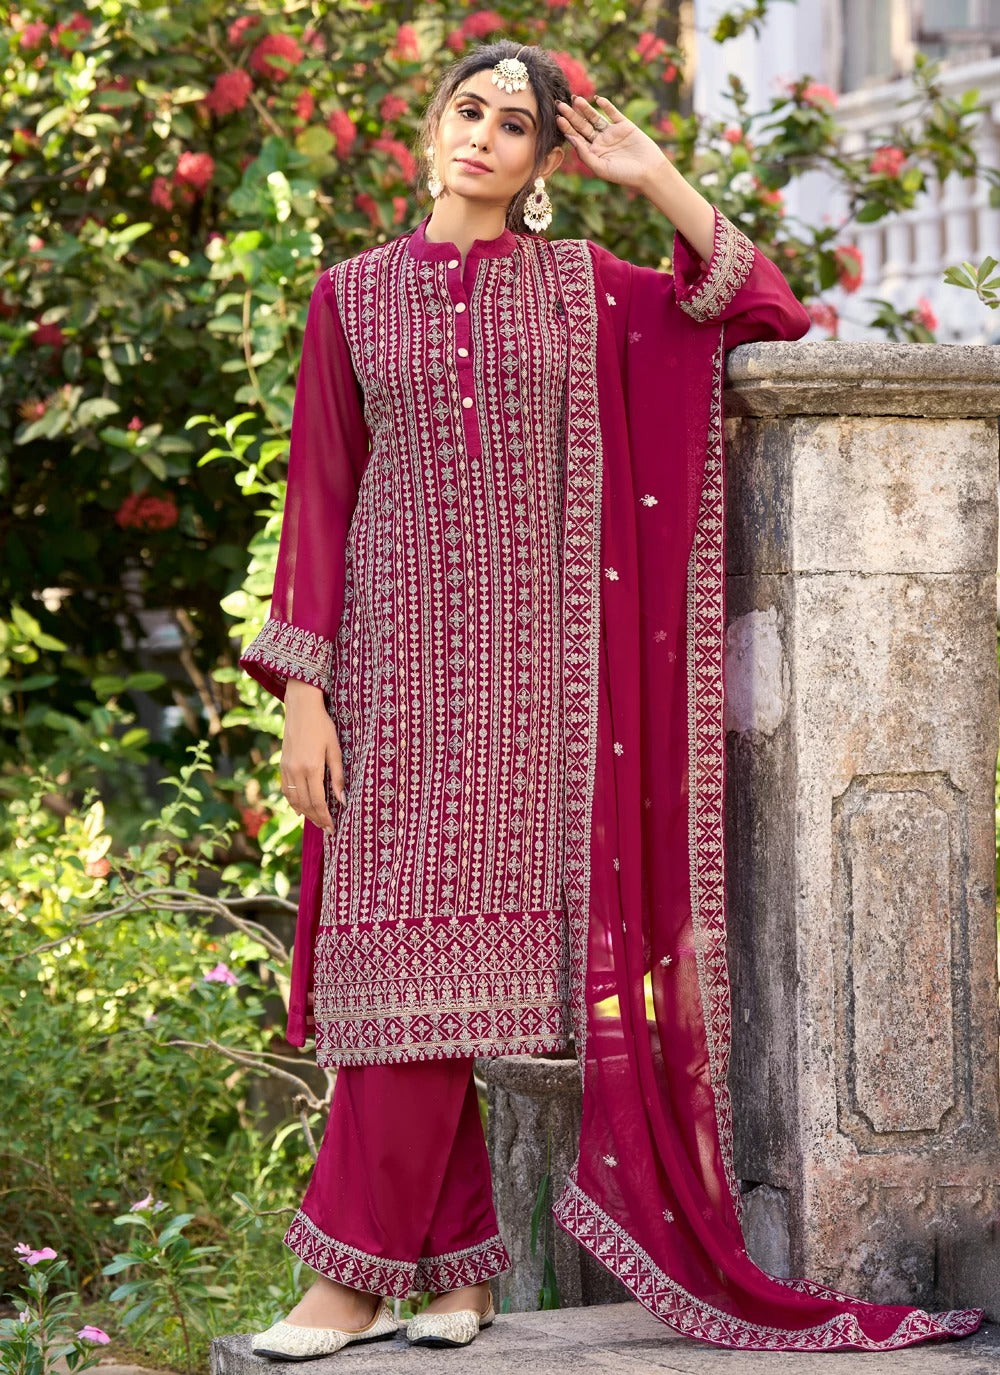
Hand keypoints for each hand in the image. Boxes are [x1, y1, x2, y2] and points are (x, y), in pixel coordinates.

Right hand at [280, 678, 344, 833]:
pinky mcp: (282, 764)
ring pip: (294, 799)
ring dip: (305, 813)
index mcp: (312, 768)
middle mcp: (297, 771)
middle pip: (306, 804)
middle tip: (326, 829)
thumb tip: (342, 801)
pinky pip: (286, 789)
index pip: (319, 802)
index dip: (325, 817)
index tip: (332, 829)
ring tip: (316, 821)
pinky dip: (293, 801)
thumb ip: (338, 776)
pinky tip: (300, 808)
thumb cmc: (323, 726)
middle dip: (316, 819)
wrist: (301, 708)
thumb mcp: (335, 750)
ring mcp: (287, 768)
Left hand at [555, 94, 667, 192]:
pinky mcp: (624, 125)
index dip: (567, 128)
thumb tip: (571, 139)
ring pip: (595, 117)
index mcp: (592, 153)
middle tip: (560, 104)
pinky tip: (597, 99)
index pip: (576, 137)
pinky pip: (613, 113)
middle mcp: (600, 141)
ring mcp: (612, 132)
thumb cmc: (624, 175)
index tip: (558, 118)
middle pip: (582, 125)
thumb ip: (585, 154)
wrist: (649, 172)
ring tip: (575, 99)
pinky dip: (606, 105)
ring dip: (585, 108)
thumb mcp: (601, 167)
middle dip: (571, 115)